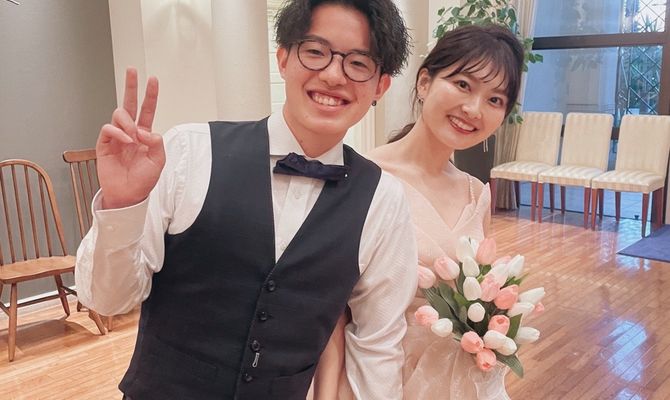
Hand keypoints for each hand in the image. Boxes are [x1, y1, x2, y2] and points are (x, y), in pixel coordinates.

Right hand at [97, 67, 164, 208]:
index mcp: (145, 135)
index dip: (150, 95)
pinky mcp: (104, 144)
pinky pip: (109, 128)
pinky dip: (118, 131)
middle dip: (131, 86)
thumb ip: (156, 143)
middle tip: (132, 70)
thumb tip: (145, 130)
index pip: (147, 110)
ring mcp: (117, 137)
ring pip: (119, 114)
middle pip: (129, 104)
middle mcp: (131, 132)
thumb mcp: (159, 161)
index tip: (153, 80)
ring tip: (133, 135)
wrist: (128, 195)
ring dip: (127, 121)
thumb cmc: (143, 180)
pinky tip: (125, 139)